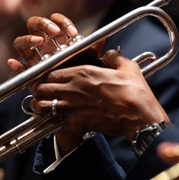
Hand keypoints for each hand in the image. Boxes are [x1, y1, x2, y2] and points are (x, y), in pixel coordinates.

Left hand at [10, 15, 165, 151]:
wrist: (140, 117)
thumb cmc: (135, 92)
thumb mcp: (127, 67)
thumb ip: (114, 57)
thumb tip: (108, 54)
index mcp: (82, 72)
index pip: (50, 71)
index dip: (46, 75)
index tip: (48, 78)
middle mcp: (73, 89)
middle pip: (41, 88)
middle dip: (39, 90)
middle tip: (42, 92)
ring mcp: (73, 107)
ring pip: (42, 107)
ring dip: (41, 107)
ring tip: (44, 108)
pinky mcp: (77, 123)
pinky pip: (57, 125)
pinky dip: (57, 124)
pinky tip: (62, 123)